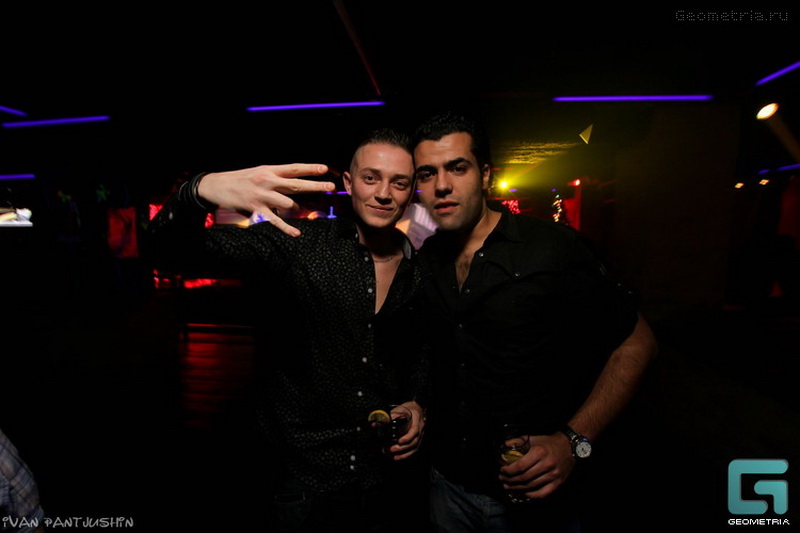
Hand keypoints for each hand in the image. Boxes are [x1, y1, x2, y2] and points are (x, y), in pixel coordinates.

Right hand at [197, 163, 333, 235]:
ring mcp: (262, 196)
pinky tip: (296, 233)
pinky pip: (275, 221)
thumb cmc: (240, 179)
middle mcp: (267, 181)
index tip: (325, 169)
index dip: (310, 168)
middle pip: (296, 184)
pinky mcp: (256, 210)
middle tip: (330, 187)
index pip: (294, 168)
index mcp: (269, 170)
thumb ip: (276, 177)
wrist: (215, 185)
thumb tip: (295, 183)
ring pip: (288, 203)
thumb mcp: (258, 171)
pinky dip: (287, 228)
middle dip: (315, 186)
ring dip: (297, 208)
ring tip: (301, 210)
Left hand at [388, 401, 425, 460]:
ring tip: (394, 456)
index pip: (414, 429)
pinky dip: (406, 455)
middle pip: (414, 441)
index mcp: (416, 419)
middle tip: (392, 449)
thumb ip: (387, 416)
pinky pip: (414, 449)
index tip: (399, 441)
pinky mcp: (418, 440)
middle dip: (403, 447)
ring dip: (404, 453)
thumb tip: (373, 424)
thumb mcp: (399, 409)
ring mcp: (420, 435)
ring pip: (415, 447)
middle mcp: (420, 428)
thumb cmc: (407, 409)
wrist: (416, 409)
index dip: (408, 437)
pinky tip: (398, 458)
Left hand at [498, 432, 574, 498]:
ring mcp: (553, 475)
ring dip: (517, 488)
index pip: (520, 466)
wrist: (569, 447)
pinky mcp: (558, 483)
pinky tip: (523, 493)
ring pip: (531, 486)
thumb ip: (517, 441)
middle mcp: (547, 464)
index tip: (502, 471)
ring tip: (508, 487)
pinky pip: (542, 493)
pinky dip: (531, 495)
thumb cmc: (548, 443)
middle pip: (524, 478)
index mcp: (539, 452)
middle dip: (510, 480)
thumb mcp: (533, 438)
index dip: (509, 471)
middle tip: (503, 479)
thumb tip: (503, 446)